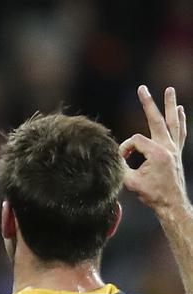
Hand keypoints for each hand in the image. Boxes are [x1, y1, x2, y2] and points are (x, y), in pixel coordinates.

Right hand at [121, 85, 187, 217]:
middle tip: (142, 88)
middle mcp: (168, 147)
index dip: (125, 149)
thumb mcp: (131, 183)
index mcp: (156, 153)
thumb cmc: (152, 195)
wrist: (171, 203)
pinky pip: (180, 132)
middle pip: (156, 120)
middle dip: (148, 103)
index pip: (135, 141)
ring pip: (172, 122)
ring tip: (170, 90)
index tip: (121, 160)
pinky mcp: (177, 152)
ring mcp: (174, 148)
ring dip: (171, 105)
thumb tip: (113, 159)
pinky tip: (180, 110)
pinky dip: (180, 120)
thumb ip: (121, 168)